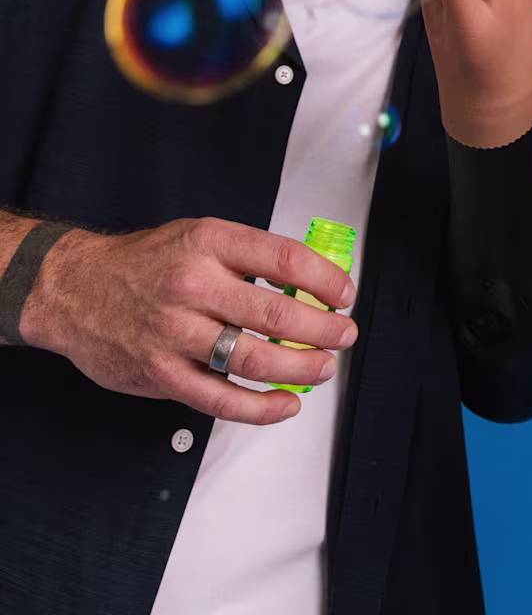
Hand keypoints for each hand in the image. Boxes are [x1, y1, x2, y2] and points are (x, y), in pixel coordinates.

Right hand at [21, 217, 357, 423]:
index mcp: (210, 243)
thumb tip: (311, 283)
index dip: (326, 280)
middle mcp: (193, 285)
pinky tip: (286, 404)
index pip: (286, 259)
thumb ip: (251, 258)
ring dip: (301, 368)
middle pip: (277, 313)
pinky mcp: (161, 374)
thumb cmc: (146, 263)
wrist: (73, 288)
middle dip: (324, 329)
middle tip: (344, 335)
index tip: (344, 294)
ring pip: (254, 359)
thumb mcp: (201, 237)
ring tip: (324, 367)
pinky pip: (220, 399)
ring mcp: (174, 333)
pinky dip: (261, 407)